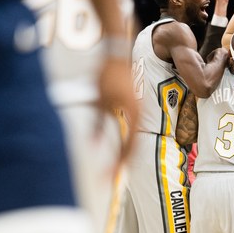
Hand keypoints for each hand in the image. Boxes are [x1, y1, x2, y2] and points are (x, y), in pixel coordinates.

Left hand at [97, 55, 137, 174]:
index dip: (119, 164)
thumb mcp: (99, 102)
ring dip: (124, 155)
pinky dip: (123, 143)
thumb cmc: (107, 76)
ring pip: (133, 140)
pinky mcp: (134, 109)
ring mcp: (138, 113)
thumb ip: (97, 125)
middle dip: (122, 164)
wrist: (116, 55)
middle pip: (134, 148)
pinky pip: (131, 131)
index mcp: (134, 116)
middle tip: (111, 176)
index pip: (129, 148)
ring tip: (115, 167)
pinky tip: (114, 149)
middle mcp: (139, 117)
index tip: (109, 177)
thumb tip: (94, 146)